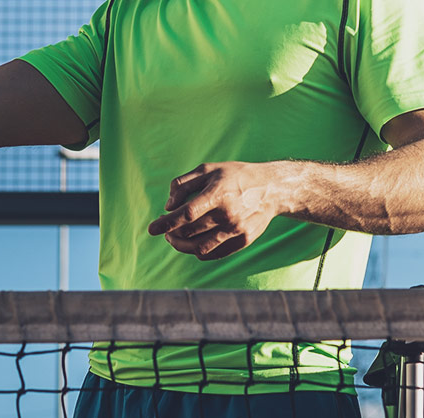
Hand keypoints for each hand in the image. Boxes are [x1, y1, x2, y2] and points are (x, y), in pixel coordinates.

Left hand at [146, 162, 282, 260]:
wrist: (272, 189)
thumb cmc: (235, 176)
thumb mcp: (208, 169)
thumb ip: (183, 185)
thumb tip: (168, 206)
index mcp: (218, 194)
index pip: (187, 214)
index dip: (166, 223)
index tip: (151, 229)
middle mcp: (227, 214)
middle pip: (190, 233)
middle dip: (171, 233)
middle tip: (165, 229)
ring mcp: (236, 230)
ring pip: (199, 248)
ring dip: (181, 245)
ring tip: (174, 239)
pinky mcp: (243, 241)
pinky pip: (214, 254)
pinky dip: (198, 252)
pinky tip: (193, 244)